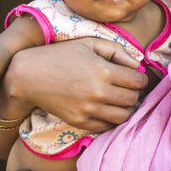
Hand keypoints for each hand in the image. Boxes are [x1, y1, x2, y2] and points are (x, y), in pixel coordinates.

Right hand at [5, 38, 147, 132]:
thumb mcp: (89, 44)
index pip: (138, 82)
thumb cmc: (61, 55)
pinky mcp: (80, 122)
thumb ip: (118, 51)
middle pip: (133, 100)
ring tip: (121, 101)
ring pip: (123, 117)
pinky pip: (106, 127)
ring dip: (127, 109)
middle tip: (129, 89)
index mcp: (103, 71)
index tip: (136, 77)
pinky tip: (108, 109)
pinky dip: (112, 120)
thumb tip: (138, 65)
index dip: (141, 79)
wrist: (29, 76)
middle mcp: (98, 93)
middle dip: (136, 94)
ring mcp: (89, 110)